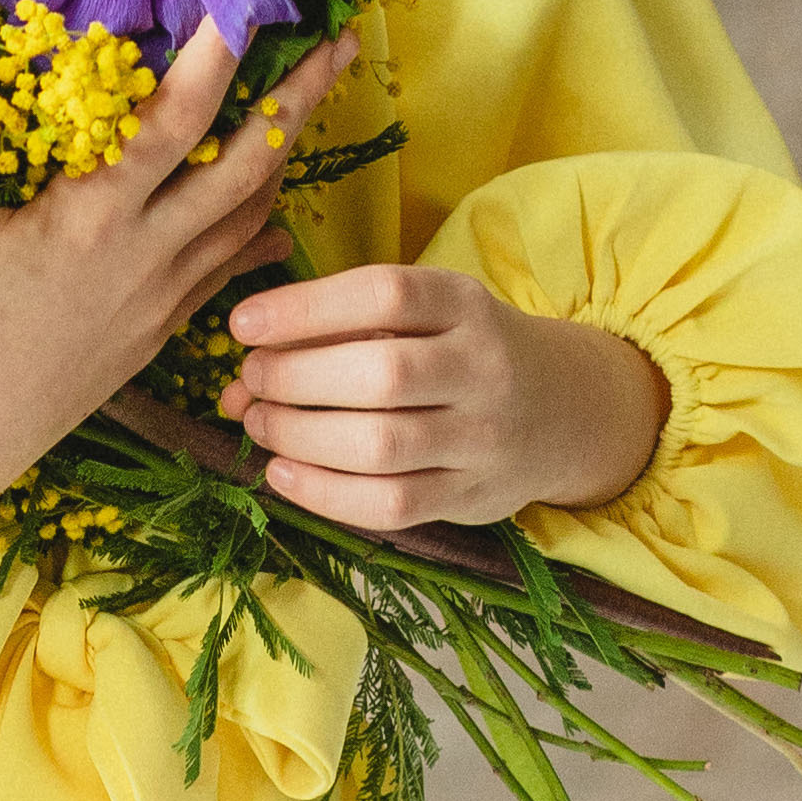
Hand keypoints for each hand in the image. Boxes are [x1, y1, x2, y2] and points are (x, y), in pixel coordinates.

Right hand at [0, 19, 358, 556]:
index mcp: (93, 218)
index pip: (172, 123)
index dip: (215, 61)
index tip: (250, 2)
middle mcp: (146, 251)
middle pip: (245, 164)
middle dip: (297, 99)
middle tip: (340, 41)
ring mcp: (163, 293)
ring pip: (249, 214)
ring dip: (287, 154)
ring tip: (315, 101)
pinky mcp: (162, 327)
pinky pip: (231, 268)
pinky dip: (260, 231)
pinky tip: (278, 217)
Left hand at [217, 262, 669, 530]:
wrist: (562, 409)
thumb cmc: (459, 348)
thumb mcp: (422, 314)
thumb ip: (338, 330)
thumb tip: (238, 376)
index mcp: (465, 303)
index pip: (384, 295)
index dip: (304, 309)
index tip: (242, 324)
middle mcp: (482, 367)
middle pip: (381, 374)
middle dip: (296, 378)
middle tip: (251, 379)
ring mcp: (482, 439)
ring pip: (383, 446)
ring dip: (301, 437)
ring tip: (259, 423)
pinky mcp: (471, 498)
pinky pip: (391, 505)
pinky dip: (325, 494)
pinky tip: (282, 474)